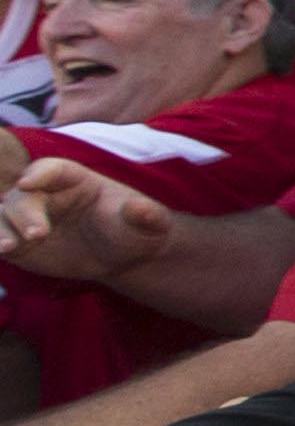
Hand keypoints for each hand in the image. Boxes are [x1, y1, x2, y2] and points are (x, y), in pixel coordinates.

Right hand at [0, 157, 175, 285]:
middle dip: (25, 212)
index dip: (39, 174)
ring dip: (0, 228)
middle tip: (38, 234)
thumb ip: (145, 215)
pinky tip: (0, 251)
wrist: (123, 256)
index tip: (28, 183)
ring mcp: (28, 217)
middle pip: (23, 195)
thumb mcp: (148, 223)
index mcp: (74, 179)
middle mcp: (45, 194)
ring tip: (9, 247)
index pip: (52, 169)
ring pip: (2, 215)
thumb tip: (142, 209)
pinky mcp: (18, 241)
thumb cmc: (134, 229)